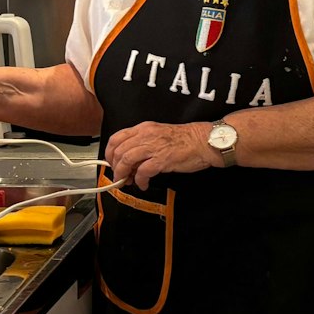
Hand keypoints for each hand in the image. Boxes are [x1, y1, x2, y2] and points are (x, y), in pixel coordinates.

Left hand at [105, 121, 219, 189]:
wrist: (204, 141)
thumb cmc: (186, 139)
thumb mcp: (159, 135)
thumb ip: (144, 144)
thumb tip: (132, 160)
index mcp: (144, 128)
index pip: (116, 138)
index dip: (110, 153)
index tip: (112, 163)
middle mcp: (146, 135)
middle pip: (118, 151)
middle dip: (115, 167)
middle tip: (120, 176)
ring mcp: (154, 147)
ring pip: (126, 160)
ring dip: (123, 174)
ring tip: (127, 182)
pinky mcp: (162, 159)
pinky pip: (142, 172)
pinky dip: (140, 181)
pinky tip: (143, 185)